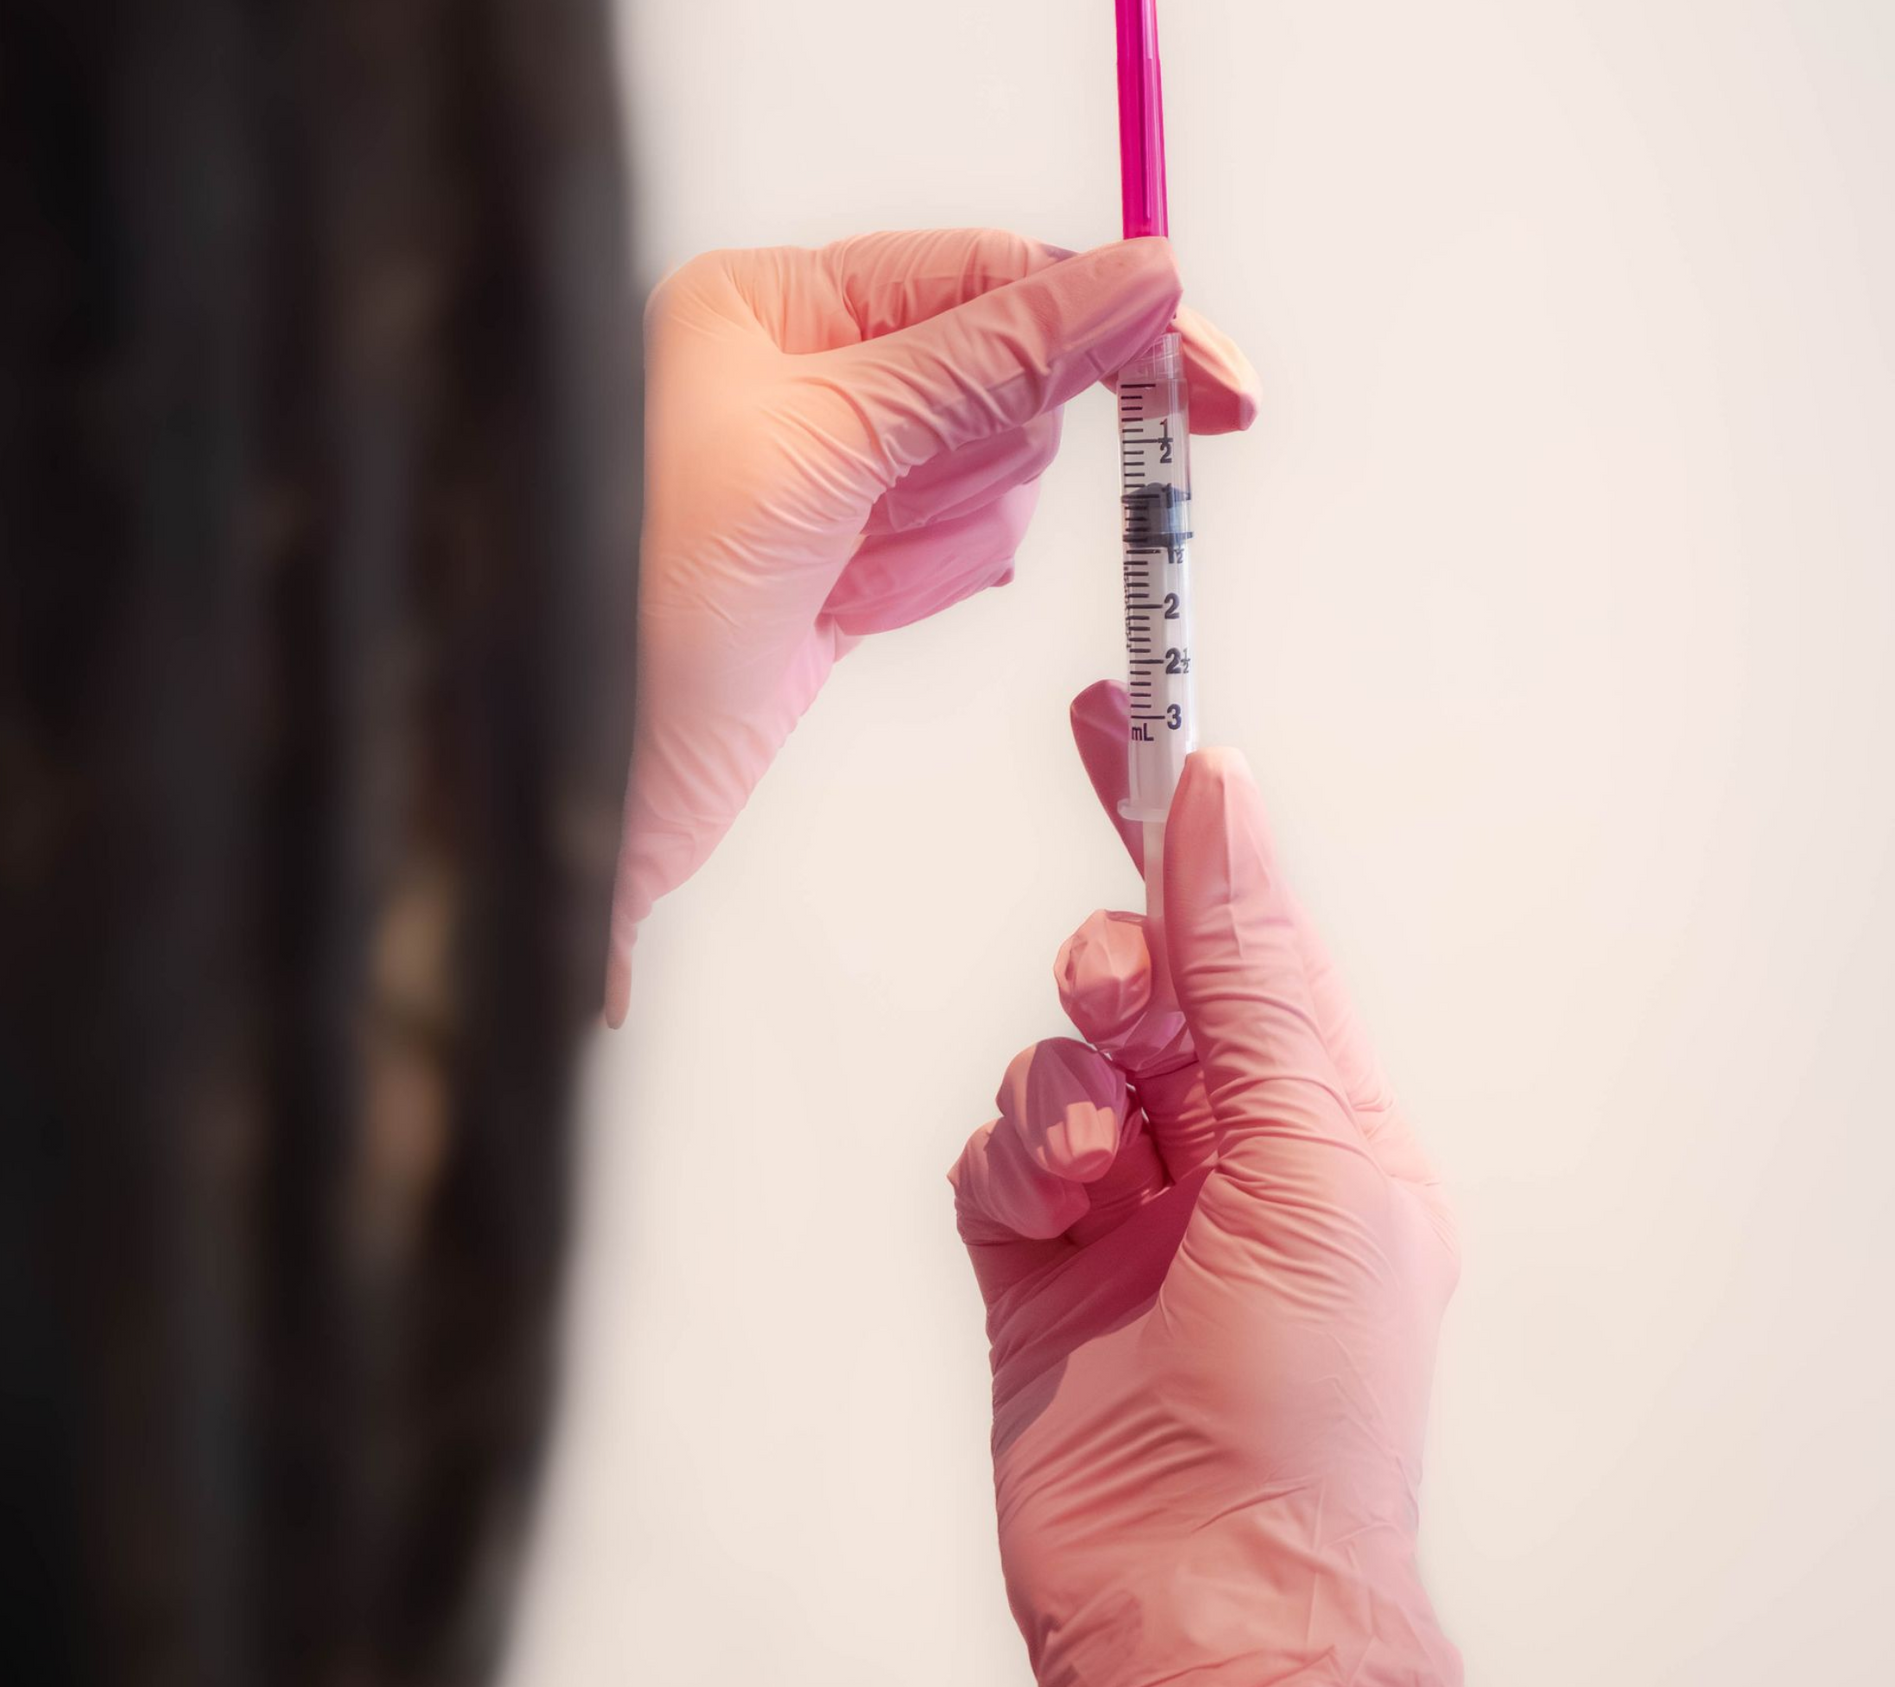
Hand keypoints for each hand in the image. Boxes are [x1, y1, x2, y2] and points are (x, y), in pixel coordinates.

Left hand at [607, 230, 1256, 1021]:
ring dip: (941, 539)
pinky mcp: (835, 557)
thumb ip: (995, 357)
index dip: (1102, 322)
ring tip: (842, 580)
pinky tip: (842, 612)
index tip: (1207, 381)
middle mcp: (791, 368)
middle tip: (893, 516)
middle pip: (999, 375)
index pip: (983, 274)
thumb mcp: (830, 452)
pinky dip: (921, 583)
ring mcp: (819, 468)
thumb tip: (1137, 283)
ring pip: (988, 472)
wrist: (577, 793)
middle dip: (978, 461)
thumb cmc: (638, 605)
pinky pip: (950, 547)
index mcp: (764, 302)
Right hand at [949, 685, 1461, 1686]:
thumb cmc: (1309, 1413)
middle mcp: (1219, 1139)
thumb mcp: (1315, 1152)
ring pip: (1051, 1050)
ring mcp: (1121, 1198)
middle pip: (1139, 971)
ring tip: (1096, 1171)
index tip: (1126, 707)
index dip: (1178, 810)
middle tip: (1123, 1008)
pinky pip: (990, 1143)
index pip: (1240, 919)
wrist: (1206, 1598)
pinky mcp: (1031, 1256)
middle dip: (1120, 969)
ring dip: (1060, 1092)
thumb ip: (1255, 970)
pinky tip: (1045, 1216)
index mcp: (1315, 1105)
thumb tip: (1224, 808)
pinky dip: (1008, 1159)